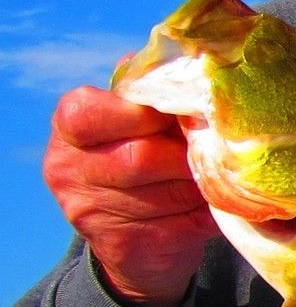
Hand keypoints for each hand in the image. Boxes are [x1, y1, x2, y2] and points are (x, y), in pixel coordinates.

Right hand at [45, 85, 217, 306]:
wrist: (138, 240)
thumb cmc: (145, 157)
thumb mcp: (139, 120)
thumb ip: (152, 95)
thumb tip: (187, 62)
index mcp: (69, 127)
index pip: (90, 111)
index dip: (143, 113)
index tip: (176, 117)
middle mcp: (67, 169)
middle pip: (141, 156)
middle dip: (186, 155)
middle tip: (213, 151)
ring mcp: (90, 212)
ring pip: (167, 193)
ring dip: (203, 184)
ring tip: (217, 176)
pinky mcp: (124, 244)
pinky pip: (182, 223)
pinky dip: (208, 212)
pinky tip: (213, 205)